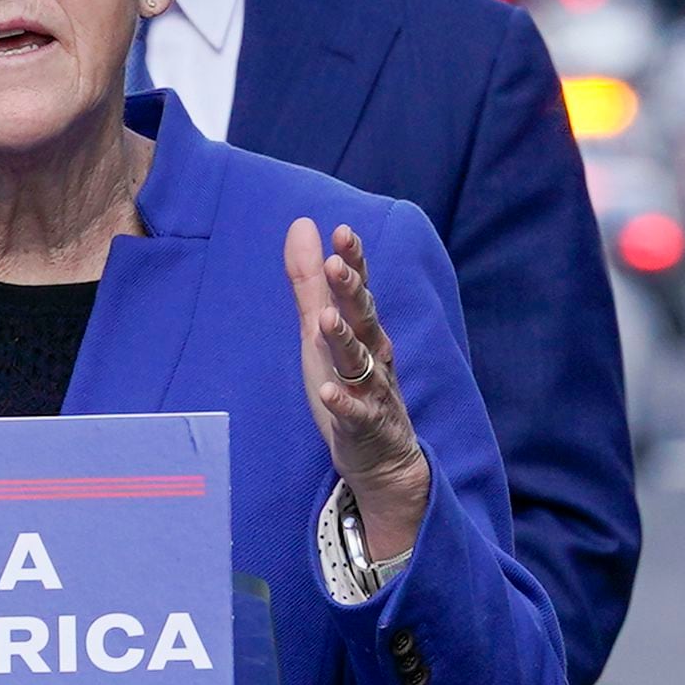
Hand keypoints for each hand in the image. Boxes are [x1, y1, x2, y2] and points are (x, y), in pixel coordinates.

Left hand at [286, 218, 429, 561]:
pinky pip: (355, 413)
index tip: (343, 231)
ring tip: (327, 320)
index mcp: (363, 331)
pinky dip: (343, 402)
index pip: (359, 291)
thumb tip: (301, 225)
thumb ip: (310, 282)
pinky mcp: (365, 426)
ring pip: (359, 362)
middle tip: (338, 264)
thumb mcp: (322, 331)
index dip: (353, 262)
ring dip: (344, 340)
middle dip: (352, 291)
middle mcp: (373, 355)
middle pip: (364, 319)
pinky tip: (328, 392)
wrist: (382, 458)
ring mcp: (372, 391)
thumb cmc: (350, 385)